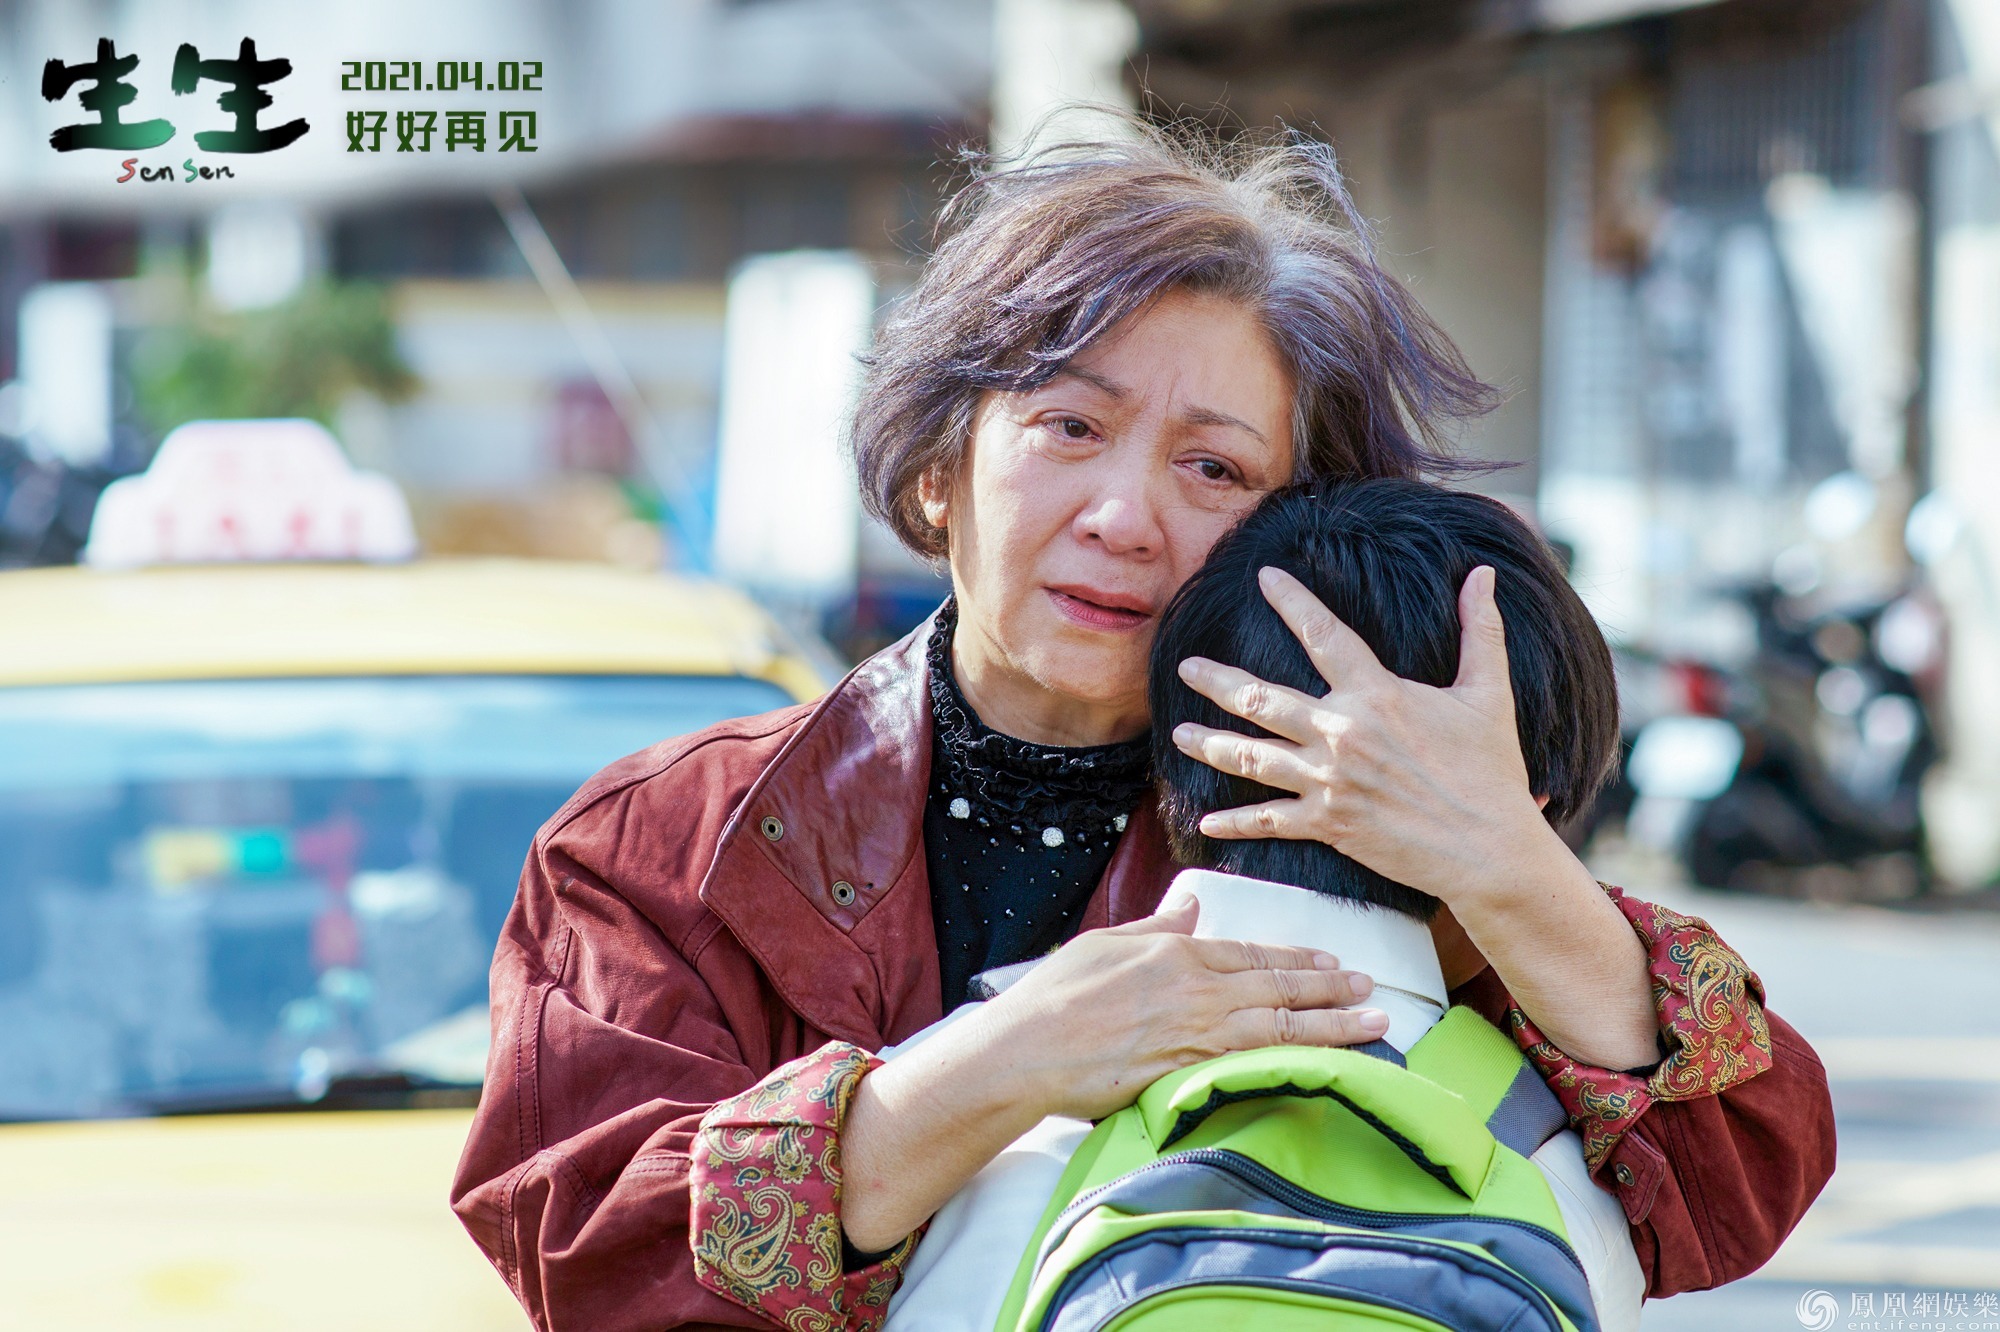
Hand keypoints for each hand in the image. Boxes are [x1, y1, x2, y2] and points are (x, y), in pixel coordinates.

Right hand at [979, 895, 1383, 1121]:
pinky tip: (1329, 1060)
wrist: (1029, 1048)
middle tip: (1369, 987)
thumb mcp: (1106, 943)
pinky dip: (1300, 1056)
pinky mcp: (1193, 1068)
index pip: (1251, 952)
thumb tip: (1189, 907)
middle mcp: (1198, 987)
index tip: (1329, 959)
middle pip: (1278, 983)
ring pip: (1282, 1021)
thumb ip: (1156, 926)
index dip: (1295, 956)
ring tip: (1372, 1022)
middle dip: (1330, 986)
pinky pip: (1260, 1058)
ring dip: (1333, 1022)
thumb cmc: (1055, 997)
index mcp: (1176, 951)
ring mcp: (1199, 1029)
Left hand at [1169, 564, 1566, 907]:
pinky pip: (1270, 821)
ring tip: (1179, 734)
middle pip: (1262, 699)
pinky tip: (1206, 821)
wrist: (1488, 847)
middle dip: (1217, 681)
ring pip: (1253, 757)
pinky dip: (1235, 823)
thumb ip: (1481, 630)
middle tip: (1185, 668)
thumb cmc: (1491, 771)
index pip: (1324, 635)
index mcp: (1377, 694)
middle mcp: (1342, 732)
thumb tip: (1485, 574)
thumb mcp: (1489, 693)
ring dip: (1211, 745)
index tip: (1264, 578)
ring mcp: (1330, 780)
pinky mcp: (1329, 824)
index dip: (1292, 601)